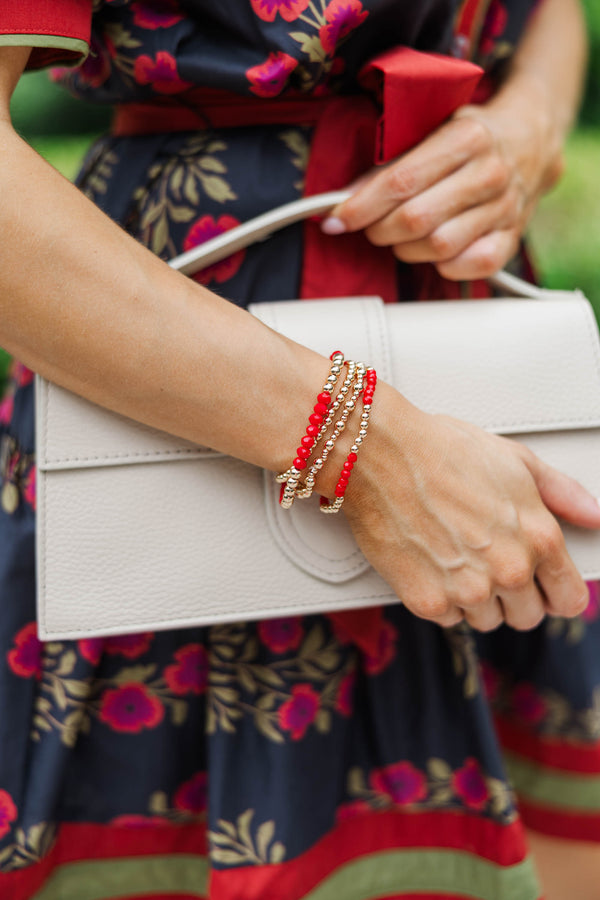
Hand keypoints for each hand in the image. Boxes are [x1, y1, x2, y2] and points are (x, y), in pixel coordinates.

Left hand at [322, 84, 563, 280]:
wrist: (530, 142)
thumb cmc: (468, 137)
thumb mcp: (430, 130)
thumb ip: (388, 163)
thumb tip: (345, 198)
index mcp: (467, 137)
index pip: (401, 182)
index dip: (361, 206)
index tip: (335, 220)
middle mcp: (490, 174)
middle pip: (415, 220)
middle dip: (379, 229)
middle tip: (372, 226)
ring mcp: (505, 209)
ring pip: (437, 248)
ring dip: (406, 249)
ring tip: (403, 235)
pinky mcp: (511, 238)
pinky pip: (468, 267)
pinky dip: (442, 266)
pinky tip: (433, 249)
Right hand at [342, 384, 599, 630]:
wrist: (380, 455)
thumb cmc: (442, 449)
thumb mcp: (515, 460)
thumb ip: (562, 493)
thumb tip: (594, 515)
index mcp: (539, 538)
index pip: (569, 599)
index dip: (556, 593)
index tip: (543, 587)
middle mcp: (509, 571)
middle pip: (528, 617)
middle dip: (513, 596)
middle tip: (488, 562)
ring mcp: (468, 589)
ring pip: (486, 621)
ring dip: (476, 599)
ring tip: (457, 557)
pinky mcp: (427, 600)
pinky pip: (448, 618)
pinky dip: (441, 598)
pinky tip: (432, 561)